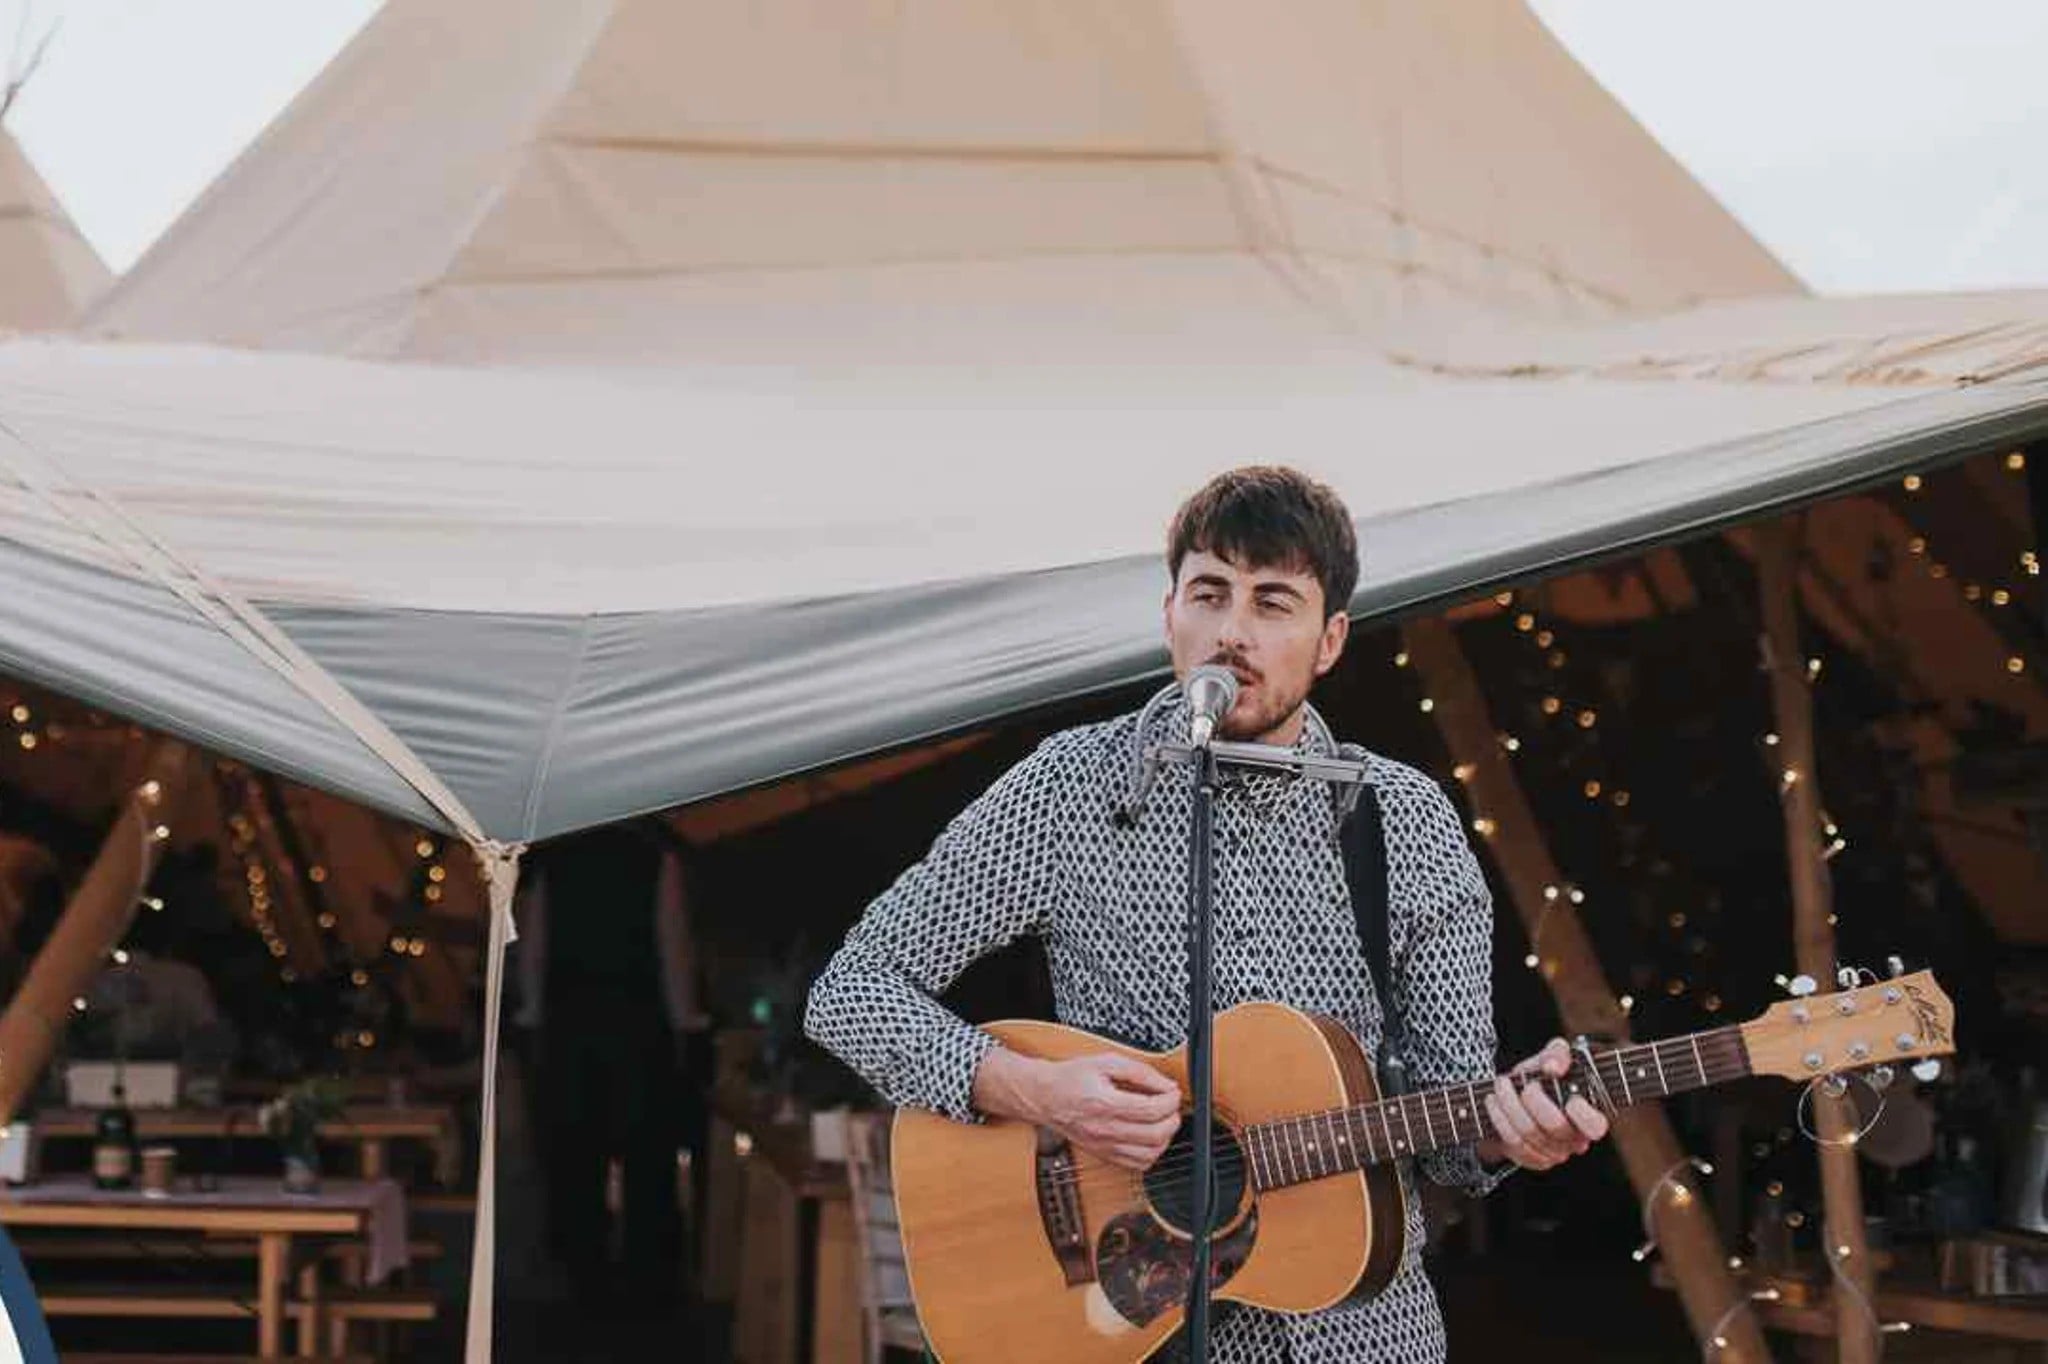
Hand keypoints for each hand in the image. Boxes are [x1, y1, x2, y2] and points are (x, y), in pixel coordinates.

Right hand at [976, 1048, 1182, 1169]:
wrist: (1044, 1096)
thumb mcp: (1106, 1062)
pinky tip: (1148, 1136)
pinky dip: (1151, 1153)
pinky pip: (1137, 1165)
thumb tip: (1166, 1085)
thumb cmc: (1072, 1078)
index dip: (1171, 1100)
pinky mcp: (1104, 1155)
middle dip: (1172, 1119)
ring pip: (1149, 1155)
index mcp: (1105, 1104)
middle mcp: (1105, 1130)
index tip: (1172, 1091)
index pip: (1152, 1110)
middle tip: (1170, 1105)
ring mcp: (1104, 1146)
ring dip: (1164, 1138)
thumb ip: (1140, 1072)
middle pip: (1155, 1135)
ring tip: (1161, 1121)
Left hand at [1479, 1038, 1609, 1171]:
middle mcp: (1574, 1140)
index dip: (1582, 1114)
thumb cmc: (1544, 1077)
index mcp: (1589, 1117)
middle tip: (1526, 1084)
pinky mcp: (1531, 1159)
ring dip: (1509, 1104)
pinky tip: (1494, 1101)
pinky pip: (1513, 1143)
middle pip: (1554, 1126)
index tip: (1568, 1096)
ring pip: (1529, 1133)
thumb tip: (1553, 1067)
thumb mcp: (1553, 1057)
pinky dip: (1499, 1118)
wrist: (1519, 1094)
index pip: (1595, 1126)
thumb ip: (1558, 1053)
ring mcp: (1553, 1153)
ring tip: (1501, 1084)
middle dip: (1533, 1099)